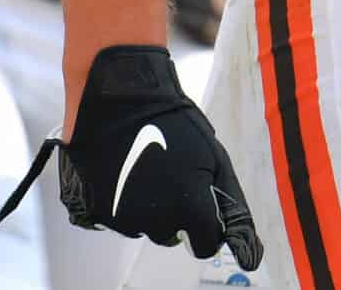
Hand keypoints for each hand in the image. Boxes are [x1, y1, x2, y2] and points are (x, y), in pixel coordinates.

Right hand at [0, 44, 262, 269]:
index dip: (206, 225)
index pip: (205, 244)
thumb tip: (246, 249)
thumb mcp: (214, 156)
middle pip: (171, 235)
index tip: (199, 204)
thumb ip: (231, 203)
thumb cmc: (173, 120)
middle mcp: (155, 221)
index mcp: (189, 209)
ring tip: (144, 165)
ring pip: (141, 227)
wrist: (119, 92)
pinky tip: (121, 171)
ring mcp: (121, 218)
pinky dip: (118, 202)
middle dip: (174, 212)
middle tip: (169, 173)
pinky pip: (114, 219)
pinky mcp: (94, 210)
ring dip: (146, 206)